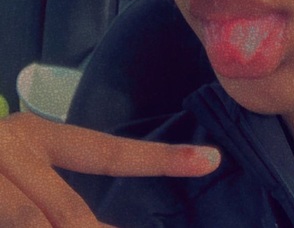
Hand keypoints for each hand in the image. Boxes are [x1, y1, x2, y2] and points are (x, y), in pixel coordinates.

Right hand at [0, 112, 220, 226]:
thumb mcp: (11, 149)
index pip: (106, 153)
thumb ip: (44, 185)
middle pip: (67, 216)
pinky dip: (24, 226)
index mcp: (34, 138)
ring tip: (60, 222)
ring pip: (39, 223)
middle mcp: (12, 154)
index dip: (159, 159)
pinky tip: (28, 219)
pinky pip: (16, 225)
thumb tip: (80, 223)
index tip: (210, 159)